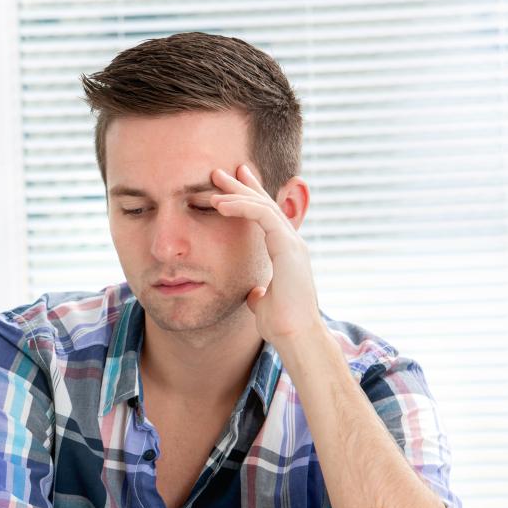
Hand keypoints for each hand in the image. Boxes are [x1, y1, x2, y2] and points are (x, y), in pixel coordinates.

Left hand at [210, 164, 322, 345]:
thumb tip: (252, 293)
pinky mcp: (288, 246)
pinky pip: (263, 215)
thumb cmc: (281, 324)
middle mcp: (291, 242)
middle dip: (241, 185)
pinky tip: (221, 204)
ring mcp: (292, 242)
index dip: (248, 198)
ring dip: (236, 192)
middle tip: (217, 172)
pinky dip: (241, 207)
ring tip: (212, 184)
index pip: (265, 216)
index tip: (227, 186)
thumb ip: (259, 293)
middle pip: (264, 203)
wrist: (294, 336)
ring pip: (262, 205)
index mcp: (285, 252)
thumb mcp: (263, 303)